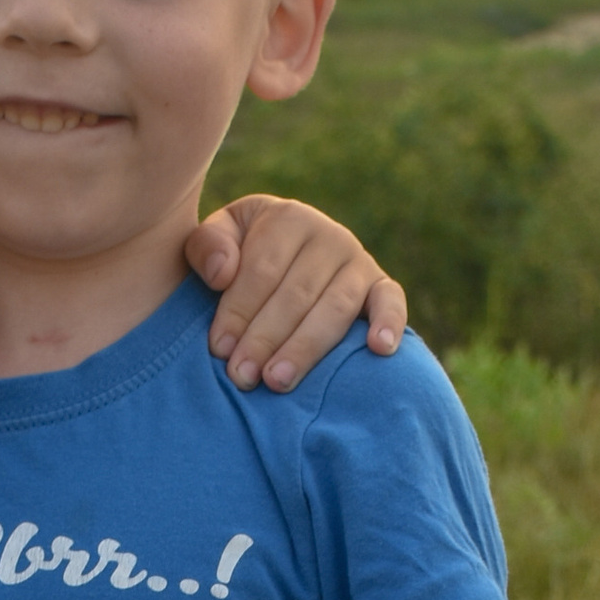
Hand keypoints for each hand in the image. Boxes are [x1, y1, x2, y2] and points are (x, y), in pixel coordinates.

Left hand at [187, 195, 406, 391]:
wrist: (282, 250)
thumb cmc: (241, 253)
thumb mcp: (219, 238)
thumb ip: (208, 246)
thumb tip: (221, 274)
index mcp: (287, 219)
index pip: (262, 270)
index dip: (239, 310)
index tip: (219, 349)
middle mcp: (329, 235)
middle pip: (296, 294)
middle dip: (266, 338)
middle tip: (242, 376)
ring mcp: (358, 261)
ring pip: (335, 308)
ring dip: (306, 347)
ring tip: (278, 381)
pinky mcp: (381, 285)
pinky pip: (391, 301)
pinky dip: (389, 322)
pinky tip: (379, 348)